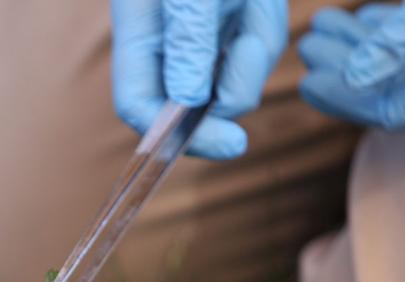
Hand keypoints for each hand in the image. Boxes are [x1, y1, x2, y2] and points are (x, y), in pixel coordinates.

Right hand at [111, 0, 287, 159]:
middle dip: (228, 95)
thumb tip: (187, 99)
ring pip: (234, 80)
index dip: (173, 135)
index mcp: (138, 34)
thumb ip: (187, 39)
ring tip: (253, 2)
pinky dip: (266, 28)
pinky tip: (258, 0)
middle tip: (245, 81)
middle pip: (190, 107)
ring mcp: (202, 38)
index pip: (139, 105)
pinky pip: (257, 52)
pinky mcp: (232, 26)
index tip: (227, 144)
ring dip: (256, 50)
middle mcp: (166, 44)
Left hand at [299, 1, 404, 129]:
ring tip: (320, 26)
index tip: (309, 81)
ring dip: (357, 45)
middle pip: (392, 86)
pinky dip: (386, 29)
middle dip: (344, 69)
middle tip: (307, 44)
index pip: (397, 110)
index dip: (348, 102)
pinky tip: (361, 18)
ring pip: (402, 59)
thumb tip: (358, 79)